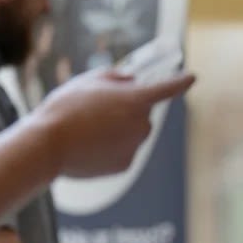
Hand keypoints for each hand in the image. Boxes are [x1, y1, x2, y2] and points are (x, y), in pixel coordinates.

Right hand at [37, 69, 195, 178]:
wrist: (49, 144)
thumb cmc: (66, 108)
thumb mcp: (89, 82)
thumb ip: (116, 78)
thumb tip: (132, 82)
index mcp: (135, 99)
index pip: (165, 89)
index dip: (180, 82)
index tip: (193, 77)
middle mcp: (142, 124)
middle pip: (143, 114)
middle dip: (127, 111)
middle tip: (98, 111)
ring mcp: (135, 146)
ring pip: (133, 134)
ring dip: (118, 130)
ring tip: (88, 130)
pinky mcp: (125, 164)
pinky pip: (123, 152)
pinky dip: (110, 149)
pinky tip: (89, 146)